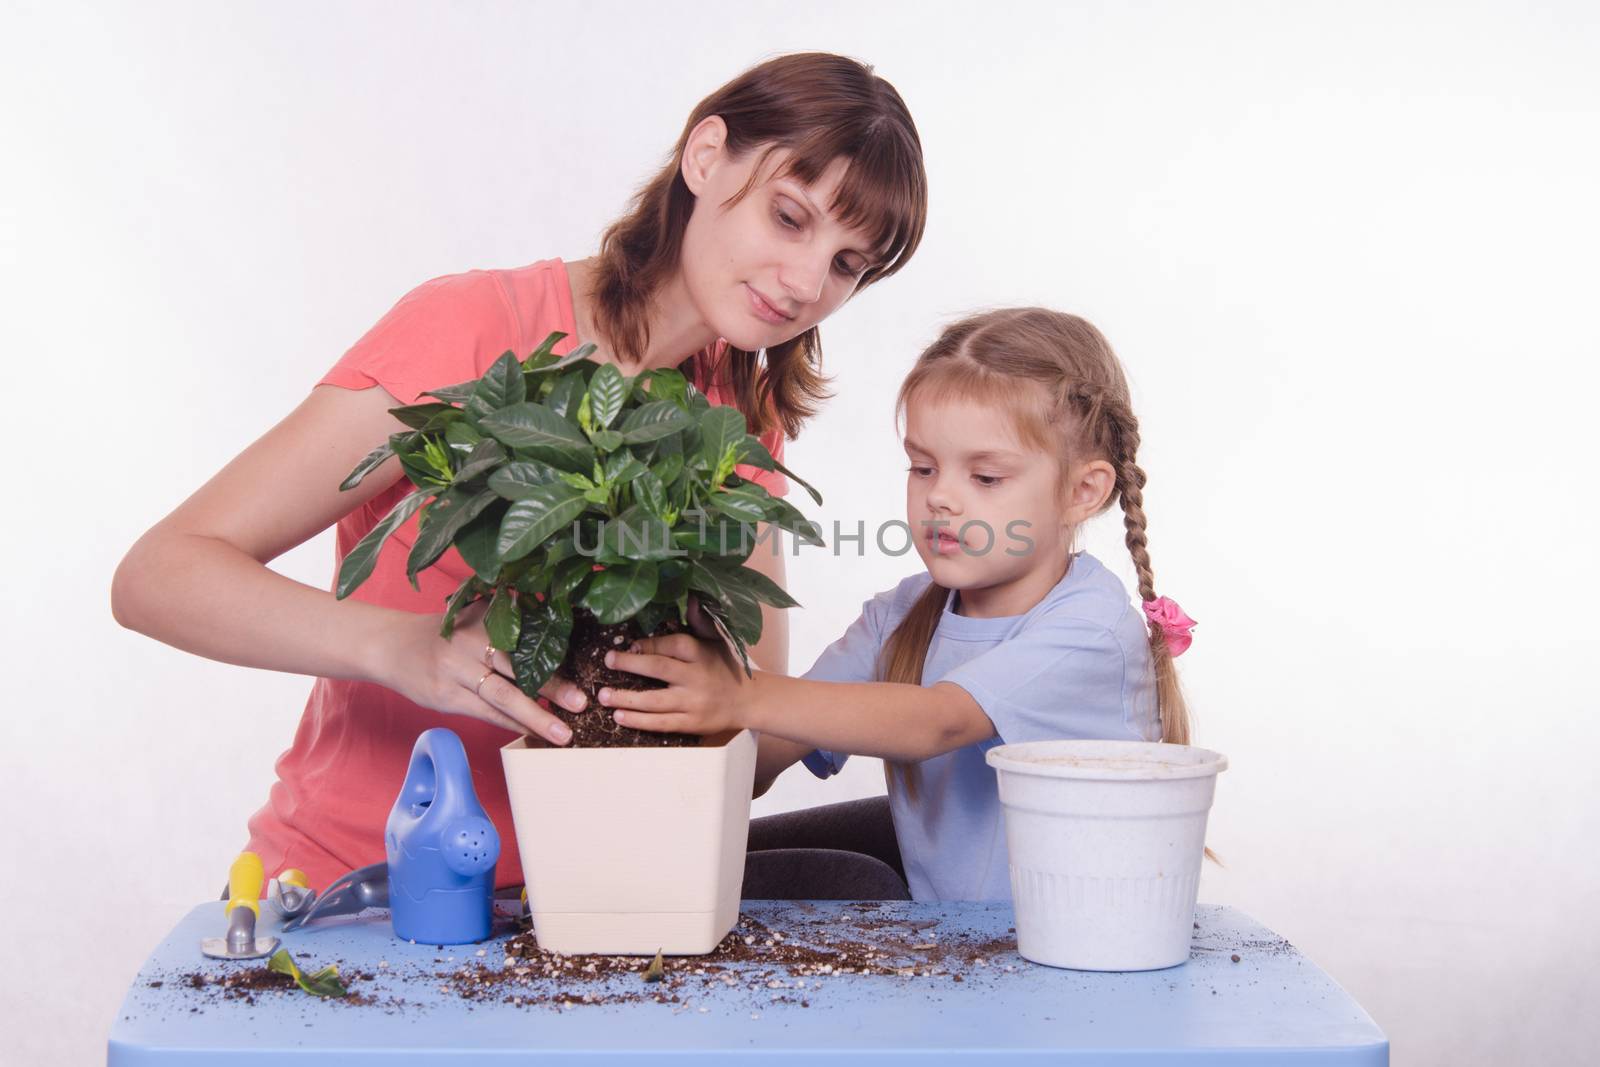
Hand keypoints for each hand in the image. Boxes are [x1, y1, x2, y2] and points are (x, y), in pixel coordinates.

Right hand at [373, 600, 586, 744]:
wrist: (391, 646)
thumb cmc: (443, 632)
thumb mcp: (472, 615)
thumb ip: (506, 619)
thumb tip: (555, 621)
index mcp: (482, 620)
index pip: (525, 641)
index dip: (554, 658)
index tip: (583, 672)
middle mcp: (469, 644)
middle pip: (517, 668)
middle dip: (552, 688)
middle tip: (581, 703)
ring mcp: (455, 672)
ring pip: (502, 696)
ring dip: (535, 716)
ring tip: (562, 733)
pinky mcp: (445, 697)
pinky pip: (485, 713)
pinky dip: (510, 724)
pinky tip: (532, 734)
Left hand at [596, 631, 754, 736]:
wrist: (748, 701)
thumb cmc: (726, 667)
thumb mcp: (718, 641)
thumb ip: (700, 621)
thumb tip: (690, 597)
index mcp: (701, 654)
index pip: (671, 645)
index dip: (648, 644)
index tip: (629, 645)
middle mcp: (697, 677)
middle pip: (659, 669)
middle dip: (630, 665)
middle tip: (608, 661)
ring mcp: (693, 703)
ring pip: (655, 701)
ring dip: (627, 698)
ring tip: (603, 696)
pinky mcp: (691, 724)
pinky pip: (662, 723)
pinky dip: (639, 721)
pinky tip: (619, 717)